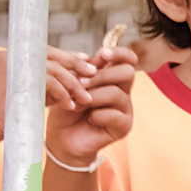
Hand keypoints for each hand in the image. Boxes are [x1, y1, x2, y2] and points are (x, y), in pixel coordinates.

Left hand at [46, 45, 137, 165]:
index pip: (127, 59)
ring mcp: (125, 109)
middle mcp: (123, 91)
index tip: (102, 54)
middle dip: (102, 75)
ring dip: (94, 96)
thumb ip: (82, 72)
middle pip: (127, 72)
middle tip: (81, 83)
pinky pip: (115, 115)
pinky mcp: (124, 126)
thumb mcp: (70, 85)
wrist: (62, 138)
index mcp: (112, 78)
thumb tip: (93, 60)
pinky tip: (89, 119)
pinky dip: (97, 115)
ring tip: (78, 103)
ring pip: (117, 93)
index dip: (119, 53)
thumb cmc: (66, 108)